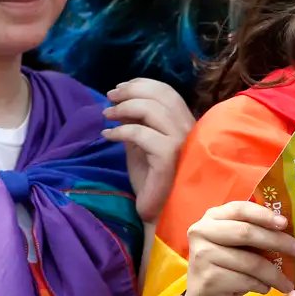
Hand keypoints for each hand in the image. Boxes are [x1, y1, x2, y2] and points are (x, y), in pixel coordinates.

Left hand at [102, 78, 194, 221]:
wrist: (157, 211)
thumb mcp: (140, 144)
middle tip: (110, 97)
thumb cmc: (150, 179)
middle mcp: (188, 129)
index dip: (142, 84)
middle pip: (161, 96)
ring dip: (124, 108)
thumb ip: (136, 122)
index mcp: (185, 124)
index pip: (168, 92)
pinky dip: (120, 131)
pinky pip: (141, 134)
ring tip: (107, 115)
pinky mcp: (169, 156)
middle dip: (131, 91)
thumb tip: (122, 101)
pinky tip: (107, 135)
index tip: (120, 88)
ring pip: (151, 110)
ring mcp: (181, 142)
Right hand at [181, 201, 294, 295]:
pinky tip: (265, 288)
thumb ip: (255, 234)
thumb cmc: (226, 268)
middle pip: (246, 233)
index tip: (285, 223)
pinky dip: (261, 285)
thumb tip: (292, 232)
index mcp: (212, 218)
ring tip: (288, 283)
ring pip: (249, 262)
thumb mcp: (238, 247)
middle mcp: (202, 232)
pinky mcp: (208, 280)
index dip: (263, 214)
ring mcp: (202, 256)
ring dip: (274, 274)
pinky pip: (245, 280)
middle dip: (277, 241)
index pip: (239, 209)